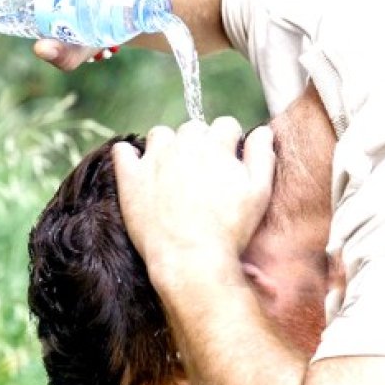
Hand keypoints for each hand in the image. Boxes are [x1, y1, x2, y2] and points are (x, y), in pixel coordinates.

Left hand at [111, 117, 275, 292]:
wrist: (192, 259)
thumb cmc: (230, 230)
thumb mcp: (259, 193)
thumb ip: (261, 156)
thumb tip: (262, 131)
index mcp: (216, 145)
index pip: (225, 124)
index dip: (229, 141)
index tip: (228, 160)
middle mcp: (183, 145)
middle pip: (193, 128)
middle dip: (199, 144)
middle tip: (202, 173)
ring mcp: (154, 160)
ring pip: (159, 134)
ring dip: (167, 146)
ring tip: (173, 171)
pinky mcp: (131, 179)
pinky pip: (123, 151)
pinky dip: (129, 155)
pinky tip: (139, 169)